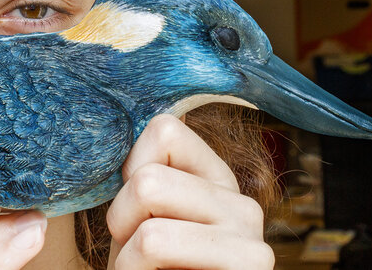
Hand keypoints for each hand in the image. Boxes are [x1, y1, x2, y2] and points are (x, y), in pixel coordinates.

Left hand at [106, 115, 273, 269]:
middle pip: (148, 176)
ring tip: (147, 267)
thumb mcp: (139, 219)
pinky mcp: (249, 261)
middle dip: (122, 217)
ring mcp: (250, 230)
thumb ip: (146, 173)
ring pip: (150, 199)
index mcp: (216, 181)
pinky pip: (154, 241)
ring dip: (126, 249)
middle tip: (137, 251)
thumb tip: (147, 116)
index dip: (130, 170)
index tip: (135, 213)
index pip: (164, 129)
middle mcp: (241, 201)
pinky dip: (132, 267)